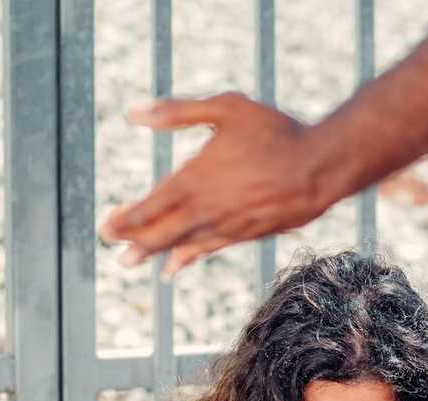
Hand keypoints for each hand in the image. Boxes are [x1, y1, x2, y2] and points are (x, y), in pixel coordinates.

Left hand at [99, 92, 331, 276]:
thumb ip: (177, 112)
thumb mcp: (226, 109)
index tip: (106, 227)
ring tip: (132, 264)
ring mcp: (227, 226)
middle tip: (114, 252)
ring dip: (157, 254)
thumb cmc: (275, 132)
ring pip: (183, 245)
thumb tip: (133, 114)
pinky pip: (209, 250)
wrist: (320, 168)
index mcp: (196, 178)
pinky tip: (178, 265)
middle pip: (162, 232)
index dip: (127, 219)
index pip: (151, 205)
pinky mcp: (246, 235)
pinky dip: (189, 258)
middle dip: (135, 243)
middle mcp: (207, 209)